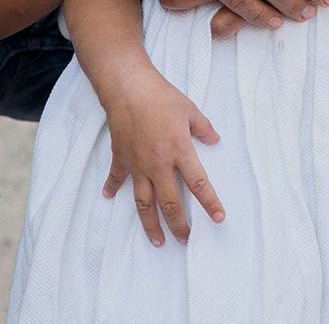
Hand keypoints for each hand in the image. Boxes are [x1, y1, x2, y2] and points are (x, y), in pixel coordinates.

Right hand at [98, 63, 224, 245]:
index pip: (198, 184)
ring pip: (144, 202)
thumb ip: (204, 128)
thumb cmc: (161, 96)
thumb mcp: (190, 109)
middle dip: (179, 225)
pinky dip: (113, 189)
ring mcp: (138, 164)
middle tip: (185, 240)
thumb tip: (215, 140)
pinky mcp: (121, 157)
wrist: (128, 87)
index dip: (210, 203)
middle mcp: (158, 164)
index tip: (218, 218)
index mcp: (179, 152)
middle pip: (170, 203)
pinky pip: (117, 178)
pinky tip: (109, 198)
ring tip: (157, 241)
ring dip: (150, 224)